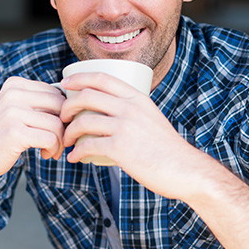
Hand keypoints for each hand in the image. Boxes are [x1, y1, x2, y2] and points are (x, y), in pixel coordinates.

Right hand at [0, 76, 65, 182]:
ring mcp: (12, 112)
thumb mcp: (16, 110)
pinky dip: (54, 149)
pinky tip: (46, 154)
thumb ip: (38, 102)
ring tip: (52, 150)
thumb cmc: (1, 137)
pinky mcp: (14, 132)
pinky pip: (50, 138)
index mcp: (14, 85)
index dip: (63, 112)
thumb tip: (74, 103)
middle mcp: (13, 94)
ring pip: (57, 124)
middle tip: (59, 141)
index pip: (56, 92)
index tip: (57, 128)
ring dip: (60, 141)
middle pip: (60, 106)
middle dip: (65, 126)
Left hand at [60, 71, 203, 199]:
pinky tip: (74, 157)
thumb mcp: (151, 118)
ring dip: (68, 131)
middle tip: (62, 117)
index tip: (65, 85)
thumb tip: (109, 112)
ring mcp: (125, 127)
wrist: (185, 170)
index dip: (79, 78)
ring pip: (83, 121)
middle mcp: (130, 108)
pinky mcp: (120, 148)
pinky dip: (76, 152)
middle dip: (67, 105)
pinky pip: (88, 146)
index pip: (102, 78)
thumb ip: (132, 111)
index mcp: (138, 98)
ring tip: (66, 140)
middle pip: (87, 96)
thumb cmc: (166, 149)